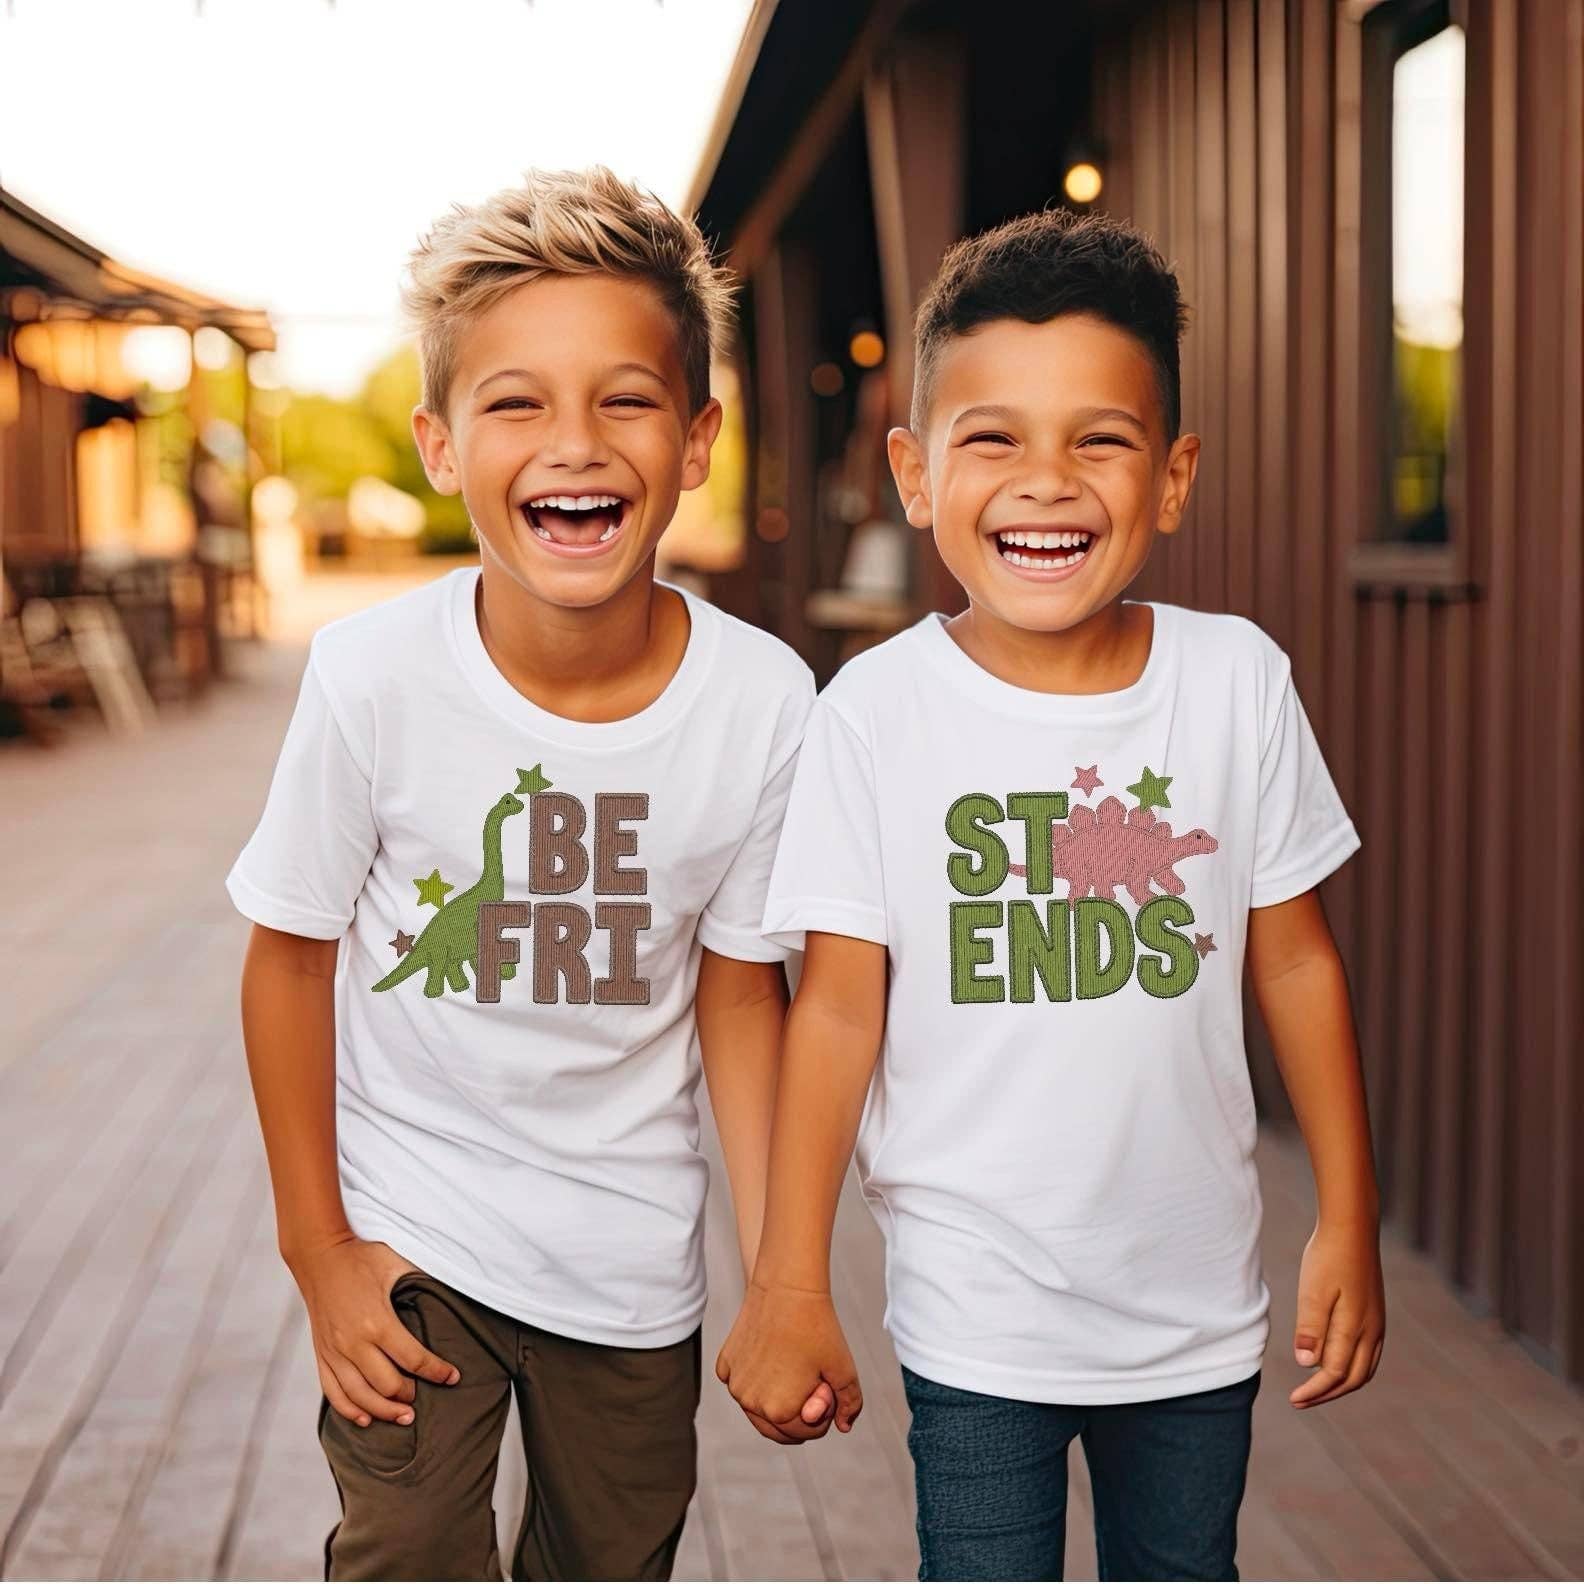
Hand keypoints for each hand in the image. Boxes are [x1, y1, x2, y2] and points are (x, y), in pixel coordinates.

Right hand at [288, 1234, 461, 1426]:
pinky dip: (350, 1410)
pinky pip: (333, 1393)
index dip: (437, 1372)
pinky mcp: (321, 1355)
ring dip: (384, 1412)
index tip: (452, 1377)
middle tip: (424, 1396)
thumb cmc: (362, 1258)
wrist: (320, 1256)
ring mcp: (334, 1352)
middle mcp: (354, 1342)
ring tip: (404, 1416)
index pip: (413, 1359)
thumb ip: (422, 1282)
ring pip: (360, 1397)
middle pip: (387, 1385)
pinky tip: (366, 1419)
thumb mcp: (396, 1265)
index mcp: (378, 1321)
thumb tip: (452, 1293)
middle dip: (410, 1395)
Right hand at [716, 1281, 862, 1444]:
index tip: (824, 1380)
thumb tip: (843, 1427)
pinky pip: (742, 1385)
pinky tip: (770, 1354)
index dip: (822, 1407)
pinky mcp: (724, 1365)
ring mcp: (734, 1384)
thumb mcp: (844, 1368)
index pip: (806, 1432)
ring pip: (760, 1408)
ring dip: (777, 1396)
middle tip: (811, 1376)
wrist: (787, 1287)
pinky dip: (756, 1379)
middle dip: (799, 1410)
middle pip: (780, 1427)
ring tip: (792, 1362)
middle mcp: (750, 1403)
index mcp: (779, 1412)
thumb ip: (849, 1404)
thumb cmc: (818, 1327)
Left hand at [1289, 1217, 1385, 1407]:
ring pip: (1365, 1369)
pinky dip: (1352, 1367)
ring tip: (1316, 1388)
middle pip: (1354, 1379)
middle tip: (1302, 1401)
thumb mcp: (1313, 1291)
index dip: (1315, 1390)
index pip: (1335, 1373)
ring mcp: (1377, 1324)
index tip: (1294, 1400)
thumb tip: (1307, 1365)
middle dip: (1328, 1393)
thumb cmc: (1328, 1257)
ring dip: (1342, 1384)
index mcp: (1355, 1329)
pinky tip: (1334, 1362)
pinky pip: (1369, 1354)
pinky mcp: (1375, 1314)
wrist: (1352, 1228)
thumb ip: (1311, 1328)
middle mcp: (1372, 1332)